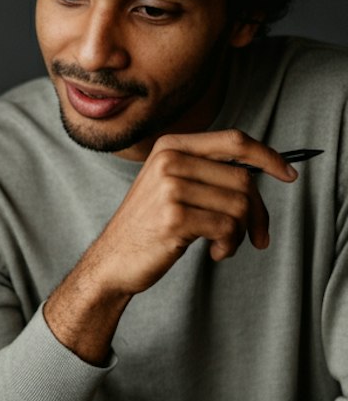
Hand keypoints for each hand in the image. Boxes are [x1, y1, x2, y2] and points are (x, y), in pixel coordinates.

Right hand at [45, 130, 297, 362]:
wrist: (112, 259)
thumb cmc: (148, 225)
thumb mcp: (170, 185)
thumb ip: (206, 169)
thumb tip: (264, 170)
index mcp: (170, 147)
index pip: (234, 141)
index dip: (268, 156)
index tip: (287, 174)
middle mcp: (168, 161)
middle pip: (243, 178)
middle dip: (257, 210)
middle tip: (255, 233)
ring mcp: (169, 188)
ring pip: (239, 204)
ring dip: (241, 232)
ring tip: (225, 244)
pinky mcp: (174, 218)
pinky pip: (228, 228)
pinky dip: (230, 245)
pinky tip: (215, 252)